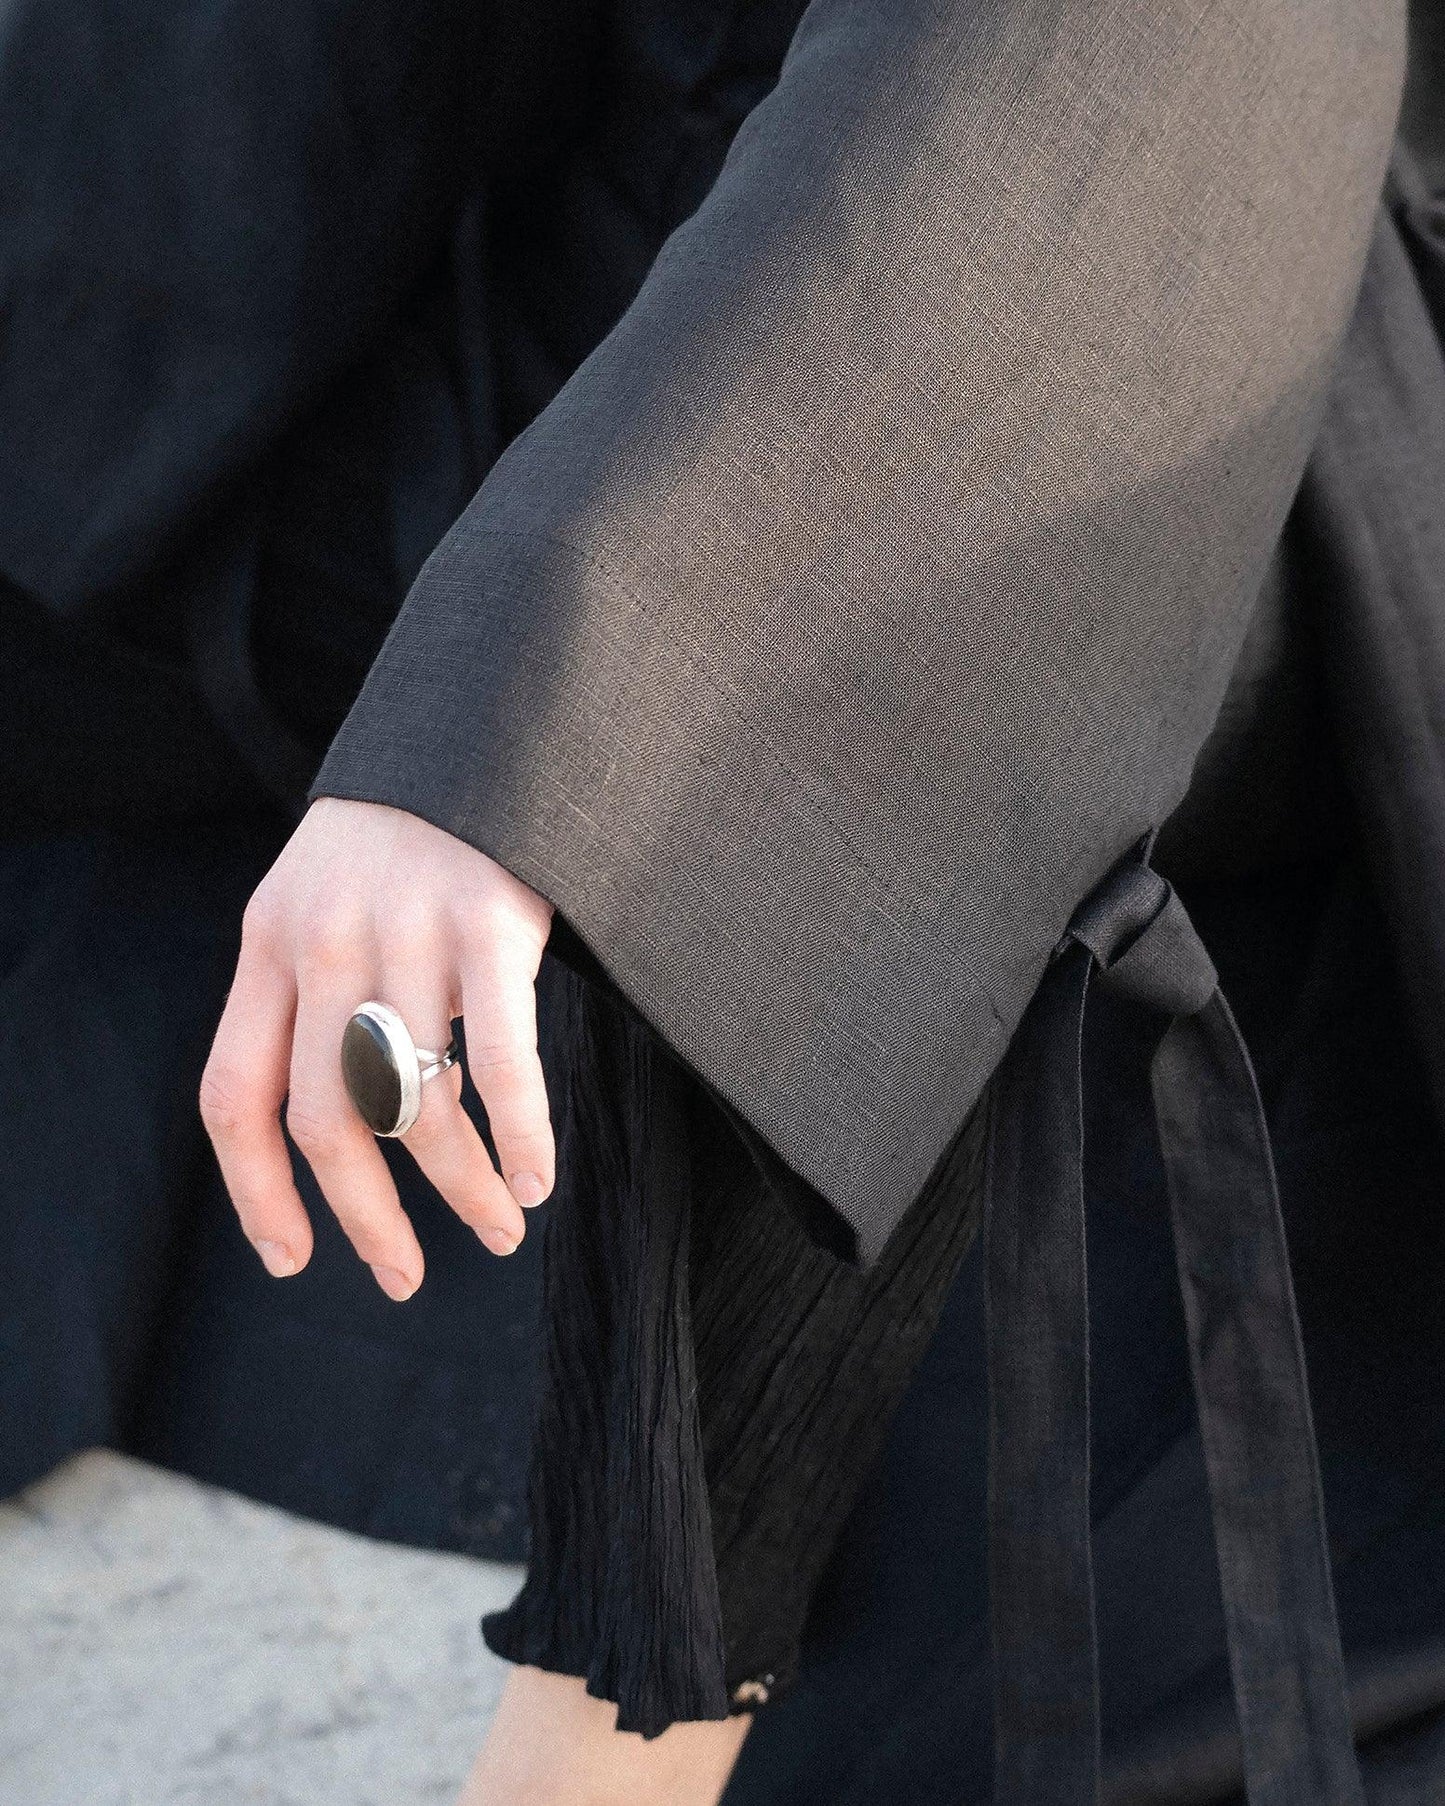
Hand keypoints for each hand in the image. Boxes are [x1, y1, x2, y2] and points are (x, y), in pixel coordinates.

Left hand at [199, 797, 555, 1299]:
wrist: (479, 707)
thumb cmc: (411, 824)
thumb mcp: (324, 891)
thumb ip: (318, 988)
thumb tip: (358, 1123)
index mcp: (269, 941)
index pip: (233, 1096)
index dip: (256, 1193)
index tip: (294, 1258)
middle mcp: (323, 940)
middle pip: (325, 1120)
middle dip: (365, 1220)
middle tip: (406, 1277)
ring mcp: (407, 927)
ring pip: (415, 1103)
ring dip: (459, 1189)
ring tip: (500, 1227)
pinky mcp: (492, 915)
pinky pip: (501, 1055)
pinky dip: (518, 1132)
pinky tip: (538, 1177)